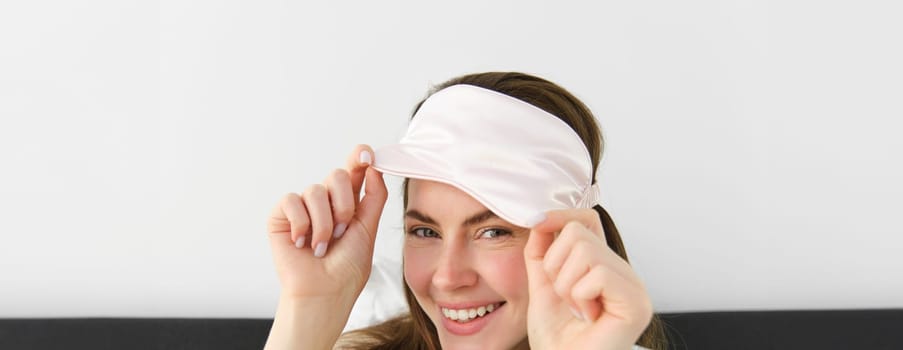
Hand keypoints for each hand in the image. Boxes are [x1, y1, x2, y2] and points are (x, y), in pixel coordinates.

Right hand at [266, 144, 387, 300]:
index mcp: (348, 202)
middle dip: (345, 205)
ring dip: (324, 223)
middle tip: (342, 231)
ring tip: (322, 246)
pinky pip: (292, 201)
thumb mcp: (368, 229)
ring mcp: (303, 207)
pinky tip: (302, 244)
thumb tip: (374, 167)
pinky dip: (301, 224)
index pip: (354, 170)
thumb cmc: (346, 268)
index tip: (366, 156)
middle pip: (337, 175)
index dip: (359, 157)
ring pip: (315, 190)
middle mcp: (326, 202)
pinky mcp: (281, 216)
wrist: (324, 292)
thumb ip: (374, 197)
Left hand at [524, 209, 652, 349]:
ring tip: (576, 308)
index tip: (537, 224)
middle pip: (579, 232)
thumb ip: (541, 252)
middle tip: (565, 297)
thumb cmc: (556, 337)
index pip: (586, 219)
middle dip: (556, 266)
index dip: (560, 216)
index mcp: (603, 265)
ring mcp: (633, 286)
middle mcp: (623, 272)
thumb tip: (541, 219)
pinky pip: (599, 274)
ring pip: (586, 251)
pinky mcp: (636, 303)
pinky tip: (588, 317)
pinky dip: (581, 296)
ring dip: (566, 285)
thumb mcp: (542, 284)